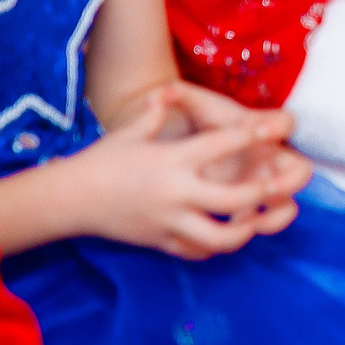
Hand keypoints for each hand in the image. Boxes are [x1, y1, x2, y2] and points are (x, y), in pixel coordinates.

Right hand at [65, 88, 312, 260]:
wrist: (69, 198)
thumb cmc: (102, 159)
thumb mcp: (130, 132)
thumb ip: (154, 112)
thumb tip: (164, 93)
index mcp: (172, 160)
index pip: (219, 145)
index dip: (249, 136)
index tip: (271, 130)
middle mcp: (175, 193)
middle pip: (231, 199)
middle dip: (258, 193)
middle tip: (275, 185)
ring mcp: (168, 222)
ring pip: (217, 238)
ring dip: (241, 232)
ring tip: (251, 220)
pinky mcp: (159, 242)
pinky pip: (194, 252)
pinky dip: (212, 247)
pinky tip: (222, 236)